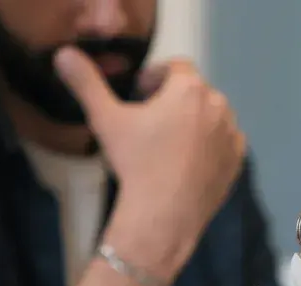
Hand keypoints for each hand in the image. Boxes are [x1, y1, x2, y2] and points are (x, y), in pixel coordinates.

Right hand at [55, 48, 246, 277]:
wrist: (164, 216)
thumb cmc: (135, 163)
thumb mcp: (105, 120)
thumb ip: (86, 83)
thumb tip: (63, 54)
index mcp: (189, 89)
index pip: (176, 67)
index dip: (156, 78)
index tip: (139, 96)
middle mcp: (218, 105)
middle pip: (194, 92)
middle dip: (173, 100)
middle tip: (149, 124)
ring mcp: (231, 134)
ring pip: (211, 116)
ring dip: (193, 121)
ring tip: (167, 144)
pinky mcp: (237, 160)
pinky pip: (224, 142)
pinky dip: (208, 145)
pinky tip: (186, 162)